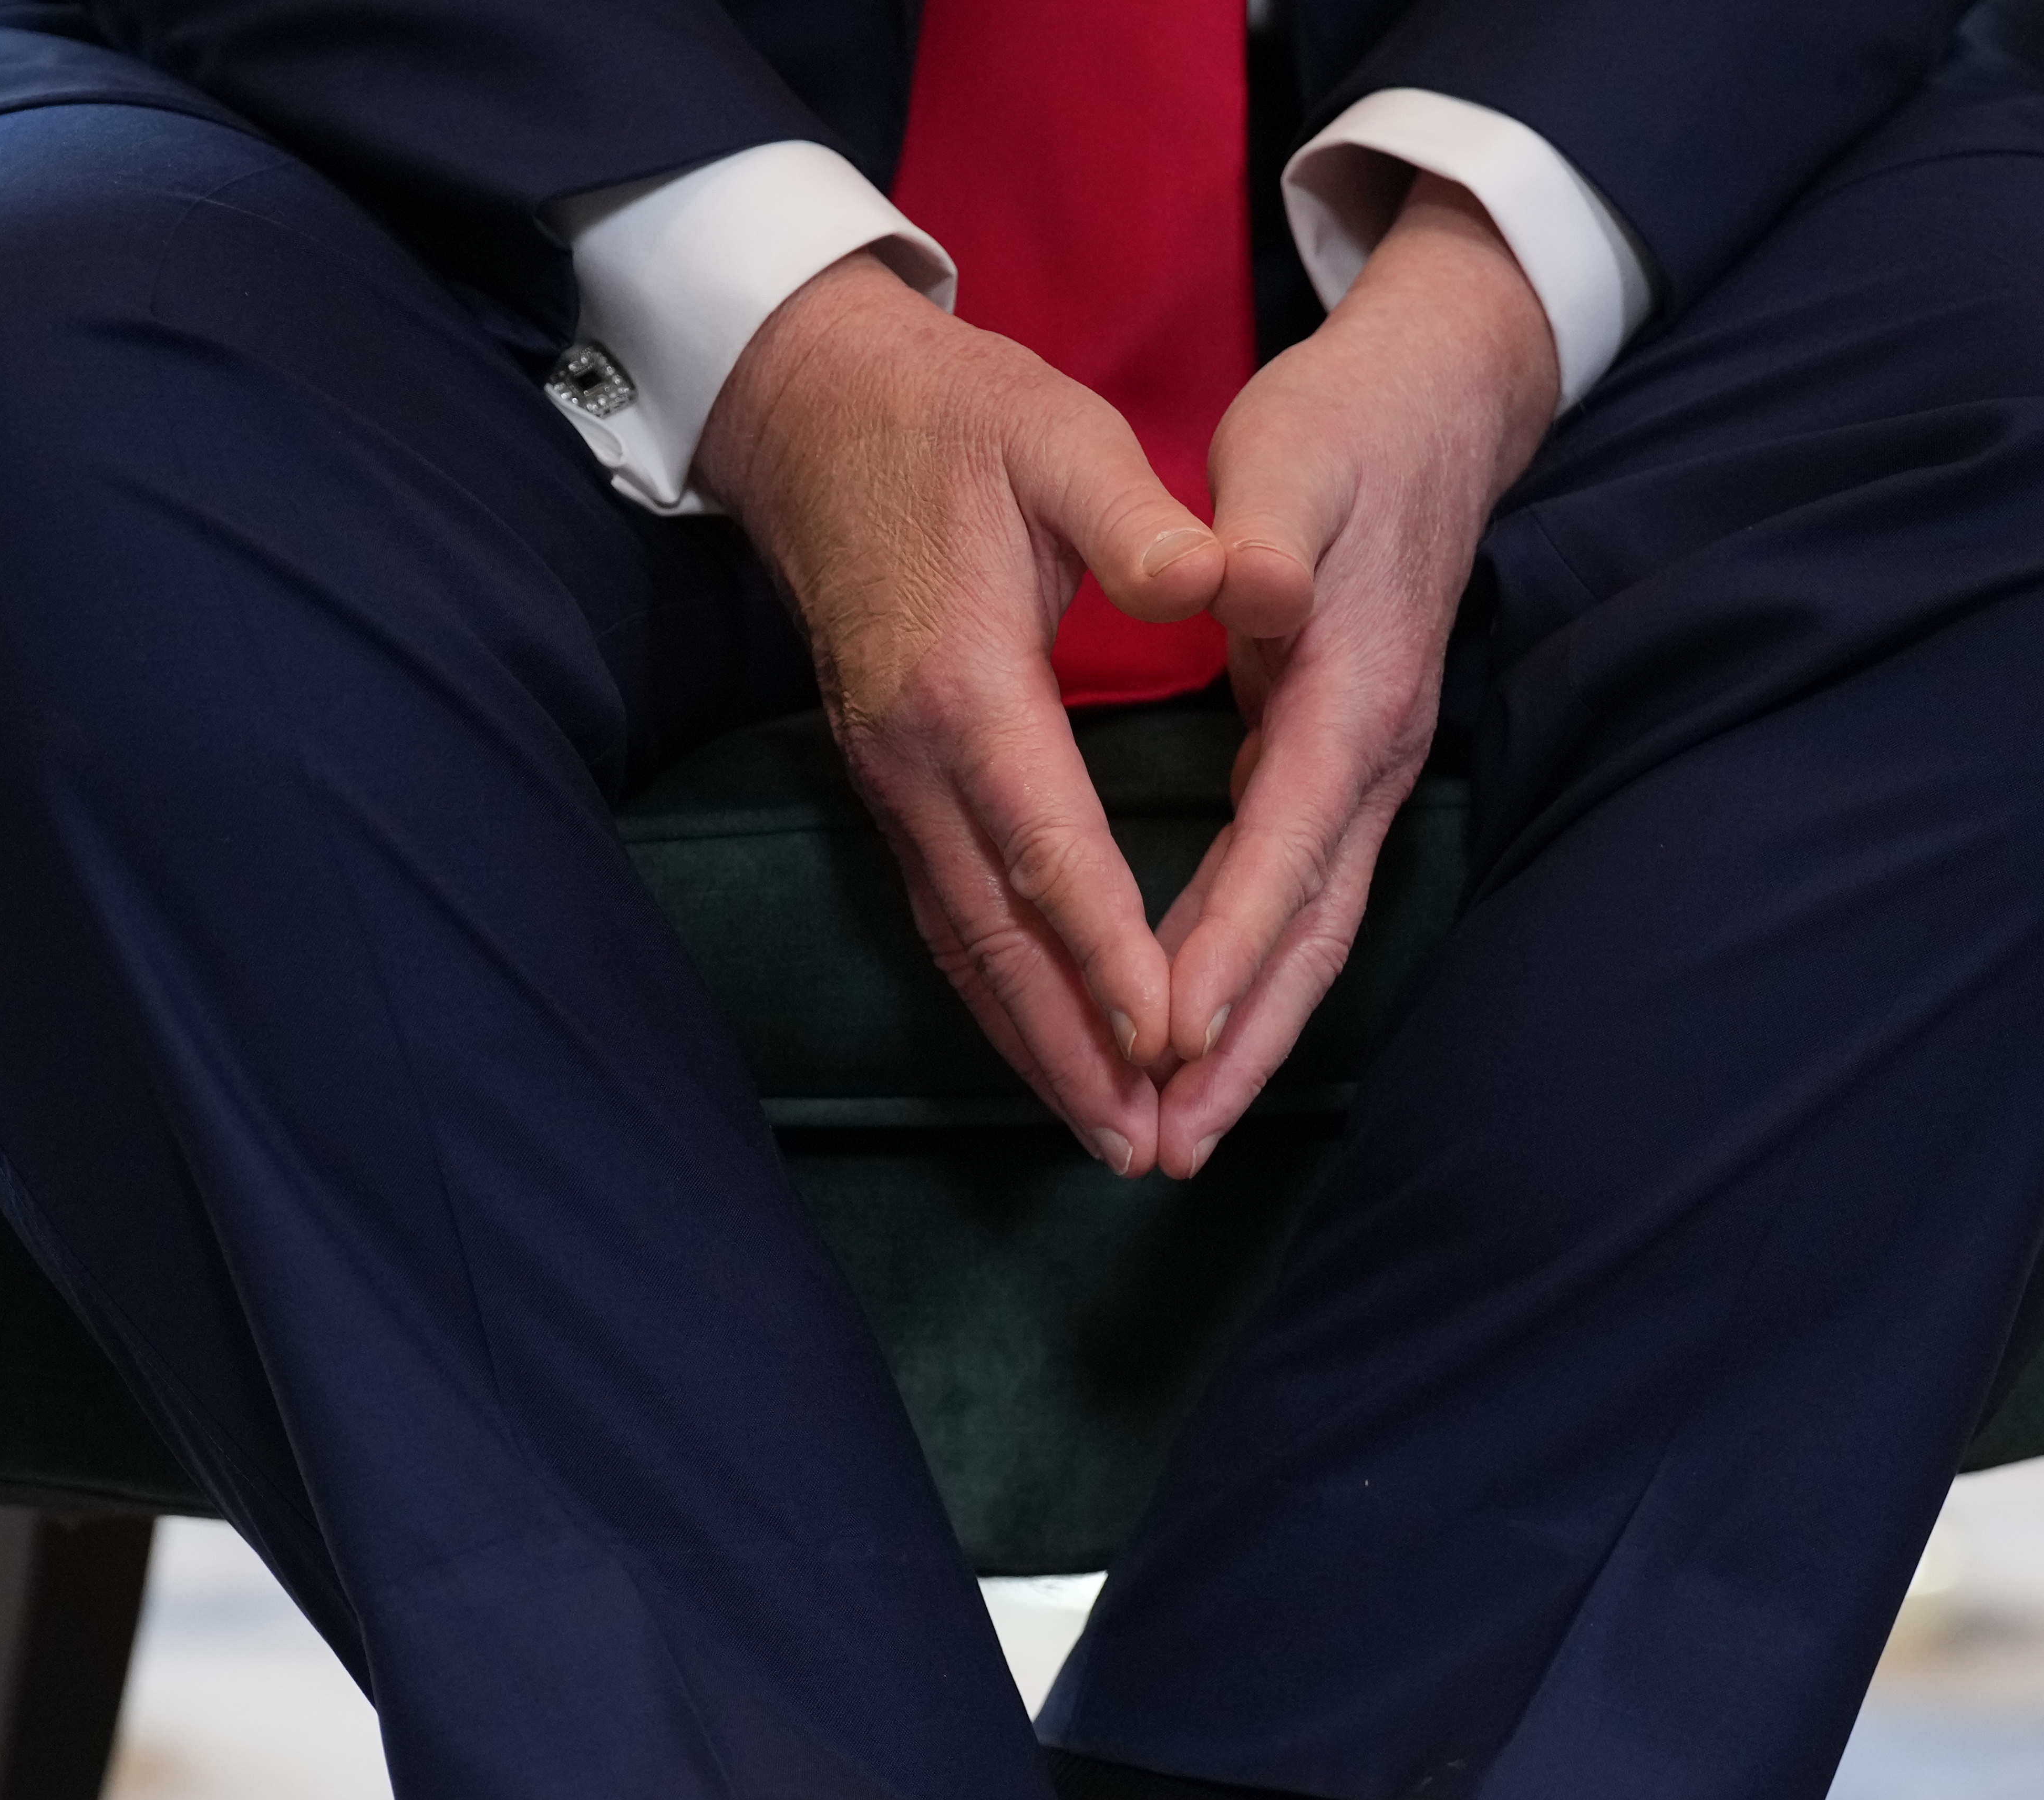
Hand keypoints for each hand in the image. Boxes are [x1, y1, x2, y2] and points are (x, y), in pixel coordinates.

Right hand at [696, 254, 1226, 1172]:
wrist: (815, 411)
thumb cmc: (955, 417)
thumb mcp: (1062, 435)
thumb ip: (1145, 520)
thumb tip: (1228, 578)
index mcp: (965, 681)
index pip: (1049, 849)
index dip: (1110, 952)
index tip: (1169, 1037)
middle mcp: (912, 754)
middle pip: (998, 934)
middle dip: (1074, 1047)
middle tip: (1143, 1144)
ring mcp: (889, 778)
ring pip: (963, 944)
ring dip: (1034, 1046)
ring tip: (1107, 1135)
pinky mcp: (889, 784)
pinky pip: (946, 918)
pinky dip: (998, 997)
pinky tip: (1047, 1051)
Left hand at [1148, 176, 1558, 1178]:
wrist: (1432, 411)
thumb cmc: (1343, 430)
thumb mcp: (1295, 450)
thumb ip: (1266, 525)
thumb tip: (1248, 585)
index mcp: (1351, 686)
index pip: (1285, 840)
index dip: (1230, 941)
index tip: (1165, 1031)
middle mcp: (1369, 755)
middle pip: (1311, 931)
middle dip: (1240, 1045)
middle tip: (1167, 1146)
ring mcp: (1363, 775)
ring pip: (1309, 937)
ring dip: (1245, 1041)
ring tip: (1175, 1134)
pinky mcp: (1340, 777)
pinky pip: (1295, 907)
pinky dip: (1248, 982)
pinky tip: (1194, 1041)